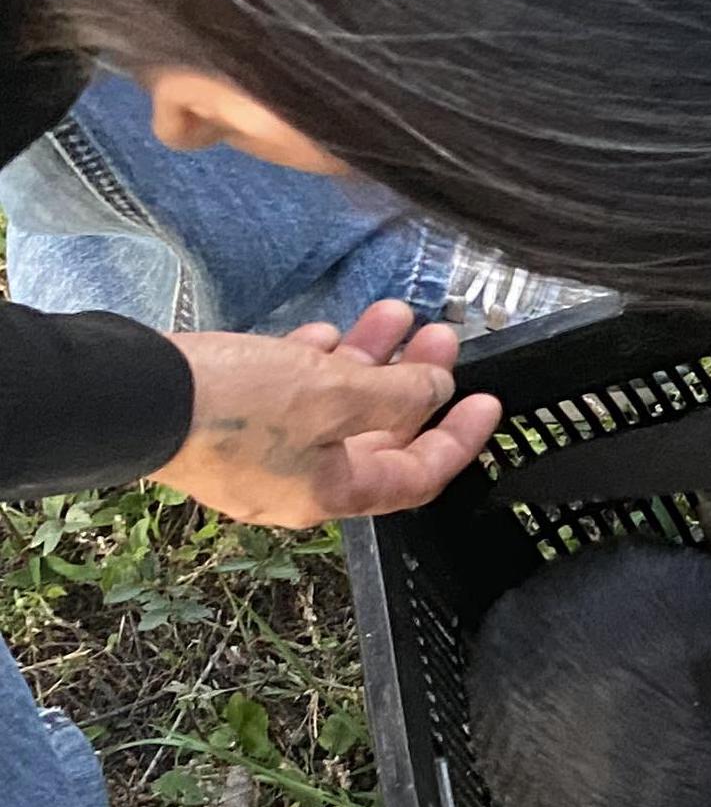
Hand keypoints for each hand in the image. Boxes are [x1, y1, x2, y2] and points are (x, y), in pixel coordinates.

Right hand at [155, 302, 501, 525]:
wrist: (127, 395)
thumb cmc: (236, 404)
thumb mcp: (334, 394)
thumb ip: (395, 395)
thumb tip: (432, 392)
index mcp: (328, 493)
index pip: (415, 477)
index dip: (458, 439)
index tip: (486, 400)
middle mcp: (296, 482)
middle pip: (377, 434)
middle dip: (413, 384)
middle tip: (441, 337)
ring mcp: (259, 453)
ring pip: (333, 406)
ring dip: (368, 360)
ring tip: (395, 313)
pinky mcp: (228, 422)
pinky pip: (287, 395)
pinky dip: (313, 364)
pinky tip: (324, 332)